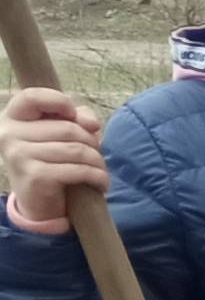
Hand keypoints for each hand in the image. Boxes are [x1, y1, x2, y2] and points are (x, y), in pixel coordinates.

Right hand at [1, 87, 105, 227]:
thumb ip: (77, 118)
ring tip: (99, 169)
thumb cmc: (53, 161)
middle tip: (96, 154)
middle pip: (67, 128)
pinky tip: (100, 182)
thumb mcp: (61, 134)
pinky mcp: (34, 176)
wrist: (39, 202)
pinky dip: (97, 176)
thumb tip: (91, 123)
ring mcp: (19, 156)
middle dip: (91, 141)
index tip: (74, 115)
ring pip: (76, 149)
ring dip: (97, 161)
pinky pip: (77, 169)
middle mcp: (9, 135)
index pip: (31, 97)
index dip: (59, 101)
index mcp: (12, 118)